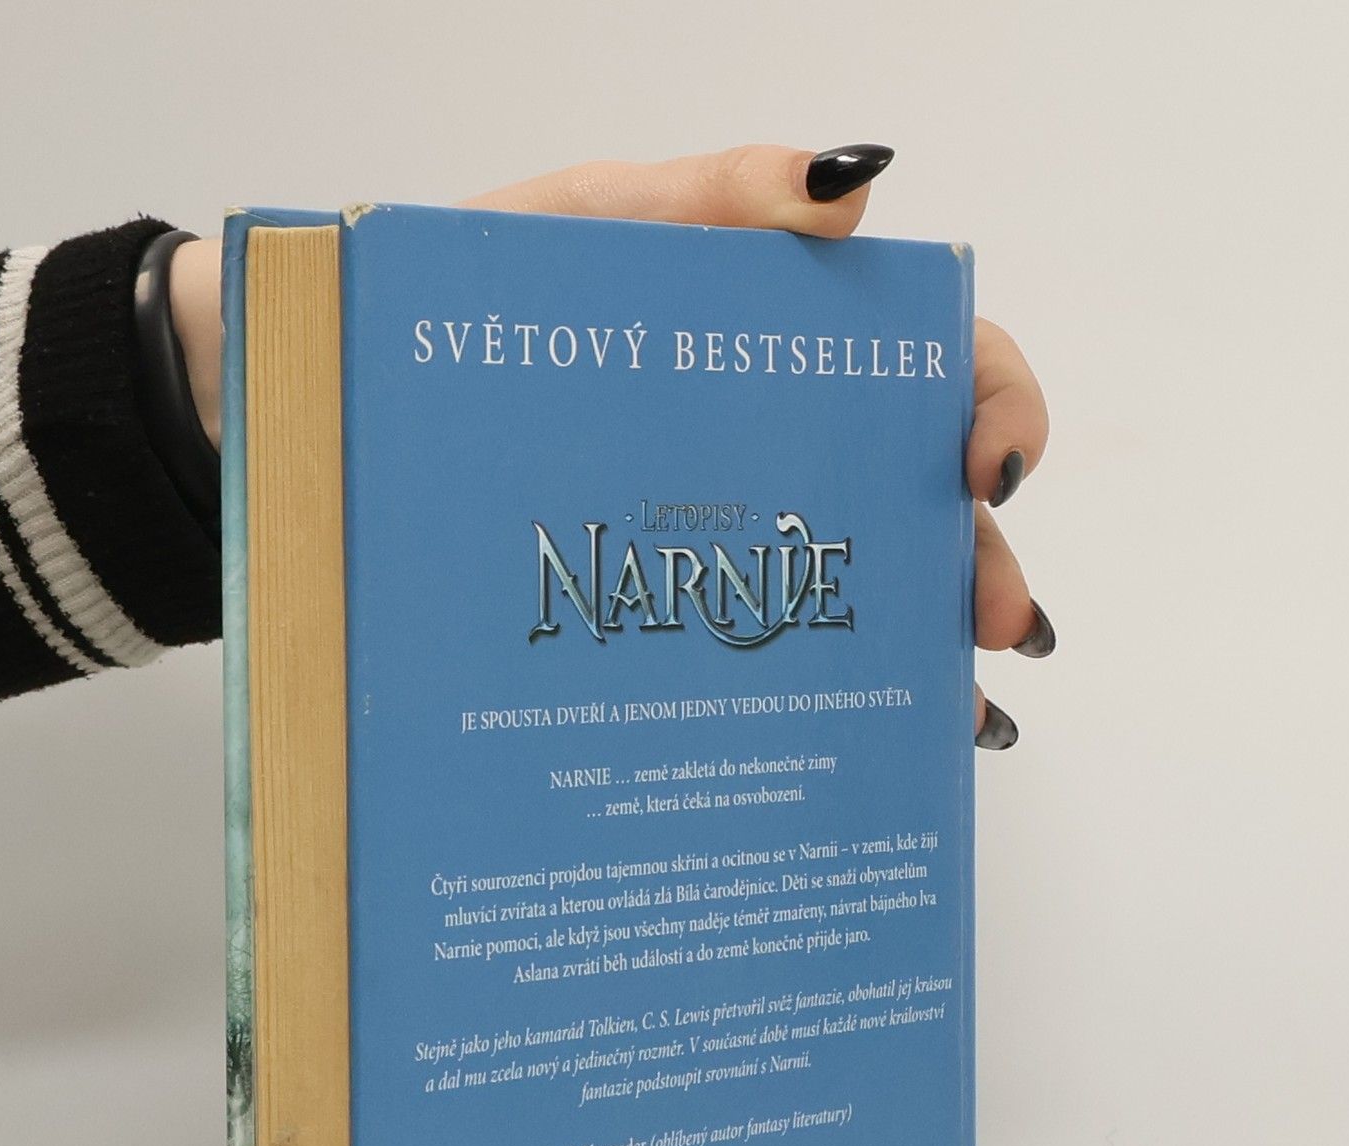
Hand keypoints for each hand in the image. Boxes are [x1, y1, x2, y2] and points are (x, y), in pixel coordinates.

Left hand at [469, 144, 1051, 747]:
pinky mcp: (664, 619)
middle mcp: (775, 450)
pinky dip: (831, 712)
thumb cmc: (472, 298)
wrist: (348, 390)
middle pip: (916, 505)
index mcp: (784, 350)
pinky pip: (759, 669)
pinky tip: (865, 751)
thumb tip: (854, 190)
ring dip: (927, 654)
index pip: (928, 364)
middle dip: (977, 566)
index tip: (985, 469)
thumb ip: (721, 196)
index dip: (989, 404)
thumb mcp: (592, 225)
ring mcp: (723, 540)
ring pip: (858, 600)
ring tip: (963, 714)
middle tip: (1000, 624)